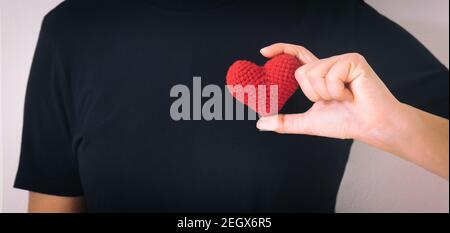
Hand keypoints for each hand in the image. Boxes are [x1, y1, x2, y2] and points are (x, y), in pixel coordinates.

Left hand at [257, 43, 400, 142]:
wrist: (371, 126)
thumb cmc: (346, 122)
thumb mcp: (308, 122)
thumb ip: (285, 121)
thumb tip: (261, 123)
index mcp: (320, 74)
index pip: (297, 56)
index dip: (281, 50)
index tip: (263, 52)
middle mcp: (330, 64)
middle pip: (301, 72)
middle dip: (313, 94)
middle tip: (333, 100)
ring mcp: (342, 60)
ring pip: (313, 74)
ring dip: (326, 94)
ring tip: (345, 97)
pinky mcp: (353, 61)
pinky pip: (330, 76)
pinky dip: (338, 91)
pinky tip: (352, 94)